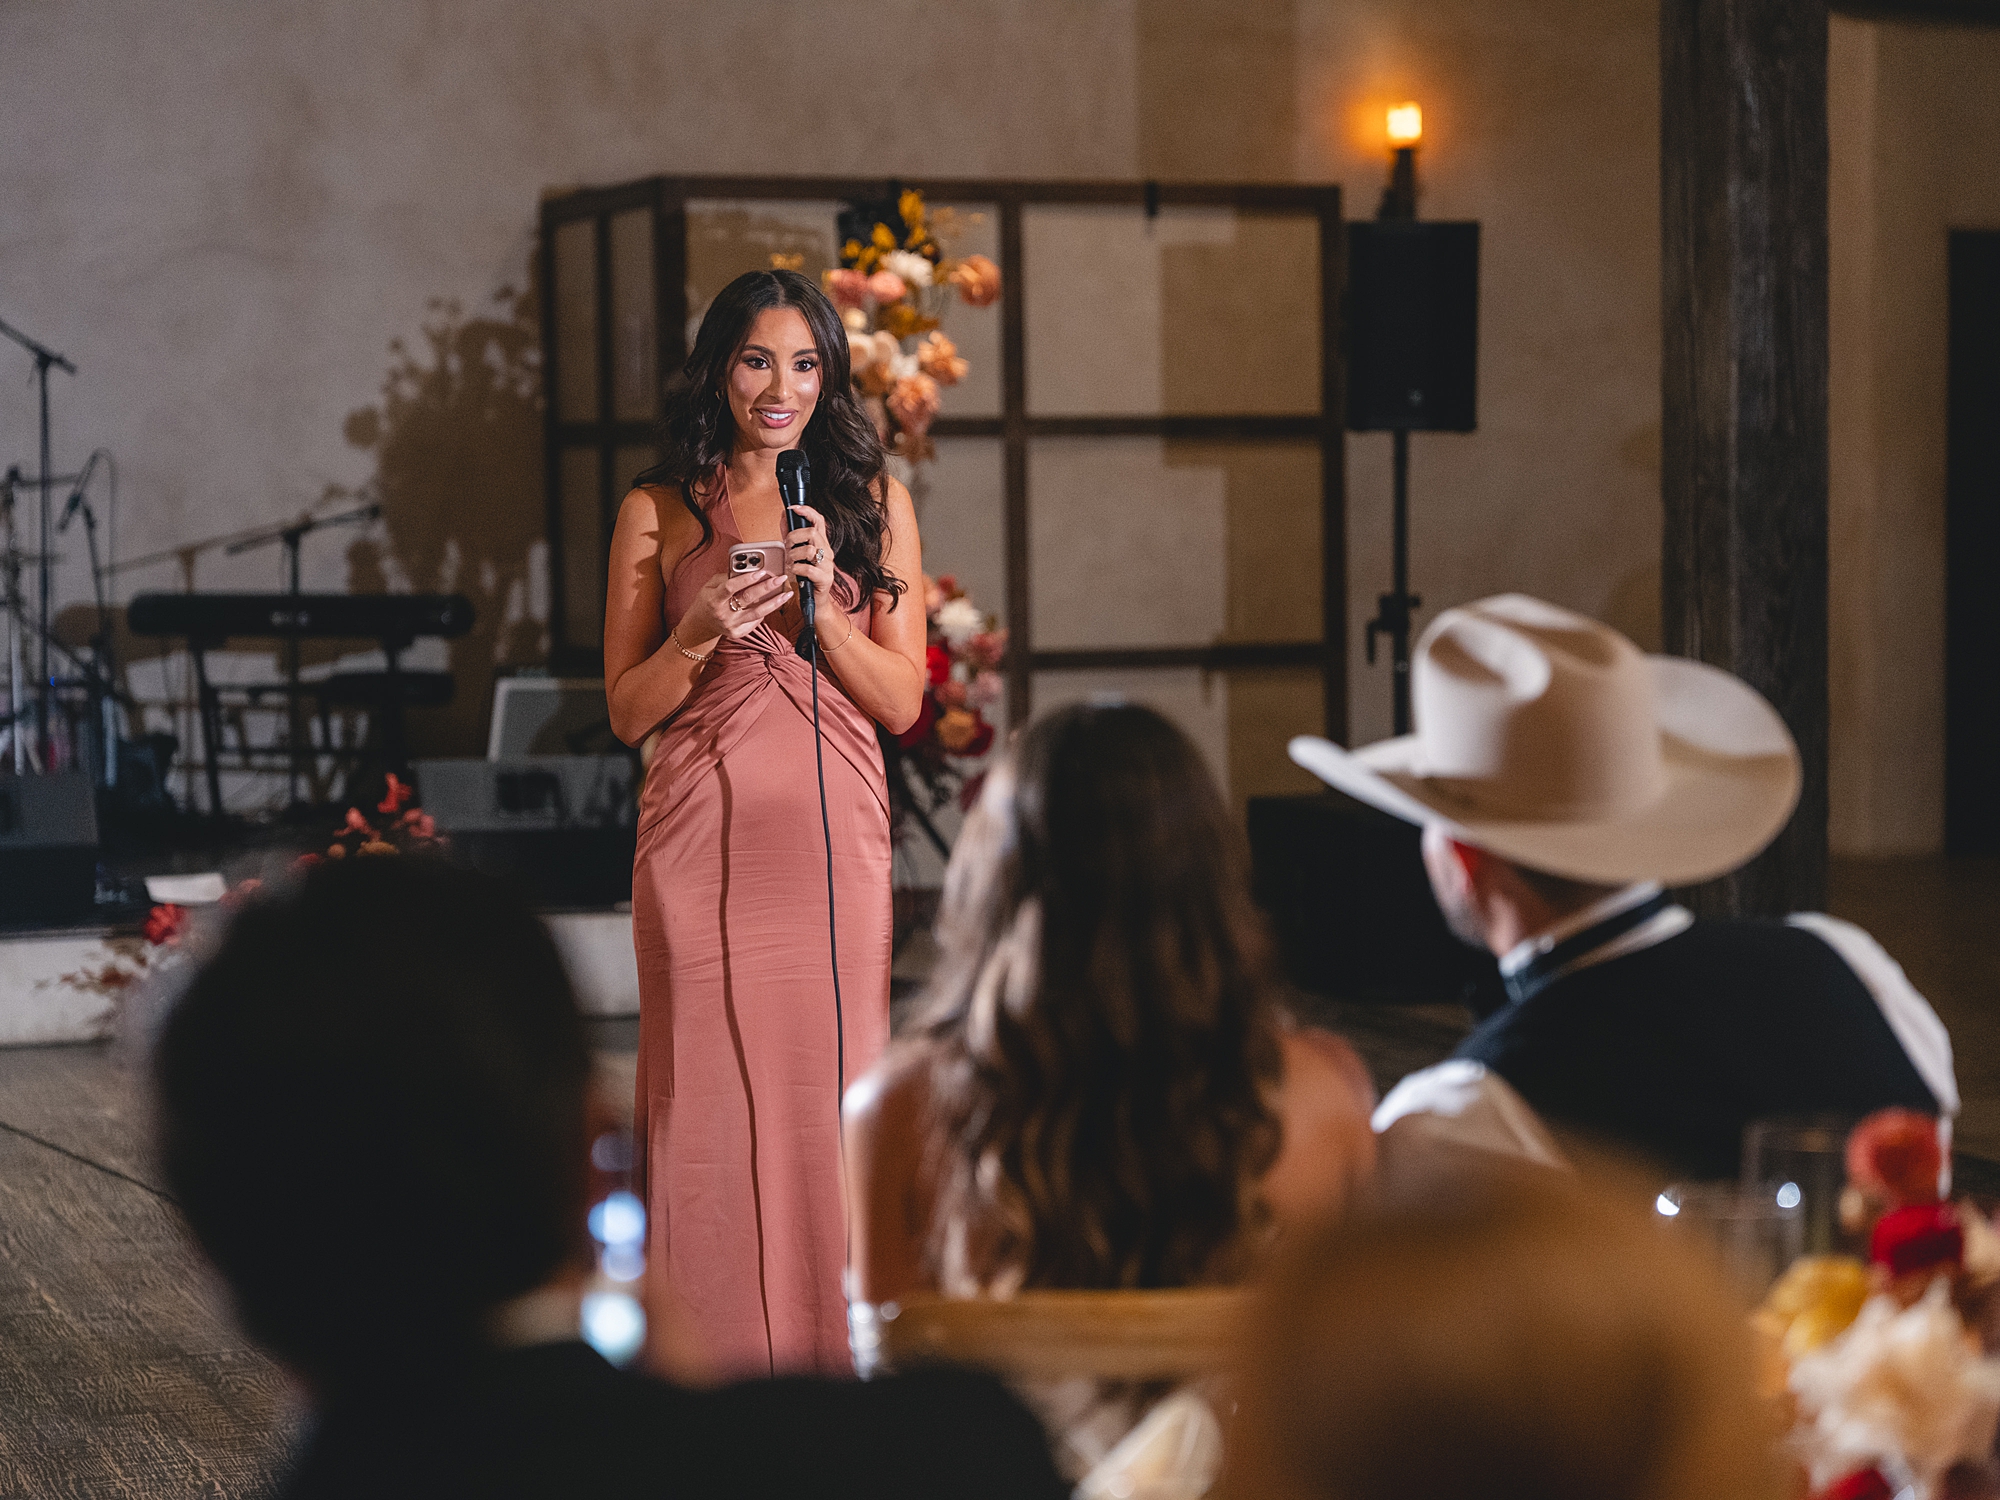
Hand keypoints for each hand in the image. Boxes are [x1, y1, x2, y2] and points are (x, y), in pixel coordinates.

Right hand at [675, 567, 790, 652]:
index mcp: (714, 599)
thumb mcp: (710, 586)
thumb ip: (726, 578)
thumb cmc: (707, 600)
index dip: (747, 579)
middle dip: (767, 587)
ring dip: (774, 603)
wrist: (701, 624)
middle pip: (748, 599)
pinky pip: (756, 621)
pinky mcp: (738, 633)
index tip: (761, 572)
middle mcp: (723, 614)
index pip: (731, 587)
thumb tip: (747, 571)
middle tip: (780, 578)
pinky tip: (773, 603)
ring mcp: (732, 625)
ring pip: (757, 613)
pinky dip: (765, 611)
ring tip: (787, 594)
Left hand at [786, 503, 835, 597]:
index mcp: (821, 543)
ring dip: (793, 555)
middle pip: (812, 533)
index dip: (807, 511)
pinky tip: (794, 571)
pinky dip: (797, 569)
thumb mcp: (795, 552)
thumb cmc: (805, 576)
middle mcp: (826, 551)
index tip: (794, 508)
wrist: (815, 600)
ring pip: (809, 550)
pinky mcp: (825, 578)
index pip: (819, 521)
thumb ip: (790, 534)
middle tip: (787, 546)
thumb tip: (785, 516)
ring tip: (790, 562)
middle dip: (794, 537)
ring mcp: (827, 565)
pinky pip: (809, 569)